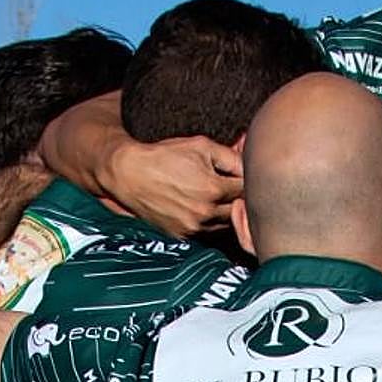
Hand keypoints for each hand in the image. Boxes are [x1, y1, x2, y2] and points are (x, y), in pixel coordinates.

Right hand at [101, 136, 242, 236]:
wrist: (130, 174)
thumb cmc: (165, 156)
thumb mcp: (202, 146)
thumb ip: (232, 157)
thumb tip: (250, 165)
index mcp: (214, 190)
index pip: (245, 189)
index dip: (244, 179)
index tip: (238, 174)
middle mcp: (205, 213)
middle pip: (239, 209)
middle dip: (238, 197)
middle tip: (230, 184)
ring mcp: (193, 227)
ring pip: (225, 223)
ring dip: (226, 211)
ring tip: (215, 194)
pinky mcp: (182, 235)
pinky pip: (207, 232)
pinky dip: (210, 221)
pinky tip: (201, 205)